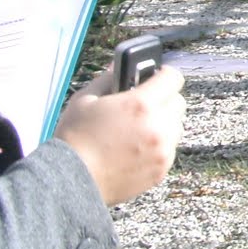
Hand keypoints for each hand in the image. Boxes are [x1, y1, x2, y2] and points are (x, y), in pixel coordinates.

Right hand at [54, 65, 185, 205]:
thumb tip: (120, 67)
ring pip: (176, 126)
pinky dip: (158, 146)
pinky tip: (135, 148)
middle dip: (163, 100)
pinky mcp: (161, 169)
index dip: (163, 75)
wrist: (70, 181)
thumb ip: (108, 79)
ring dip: (163, 123)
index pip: (173, 77)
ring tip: (137, 129)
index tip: (155, 78)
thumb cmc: (75, 140)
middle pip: (178, 102)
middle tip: (143, 106)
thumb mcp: (85, 99)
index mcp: (141, 104)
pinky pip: (169, 149)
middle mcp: (158, 126)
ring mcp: (162, 150)